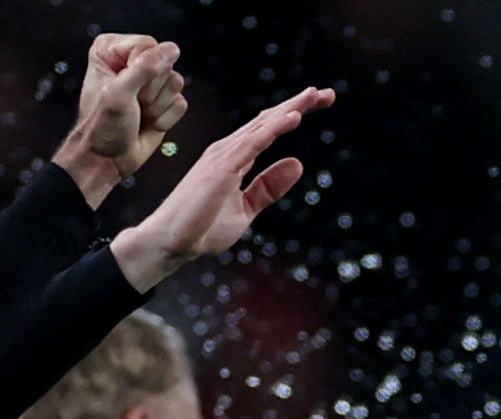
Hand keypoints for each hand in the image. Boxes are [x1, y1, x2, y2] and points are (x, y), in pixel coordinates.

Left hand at [51, 35, 186, 205]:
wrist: (107, 158)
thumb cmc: (103, 125)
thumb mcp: (119, 93)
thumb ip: (145, 68)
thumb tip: (172, 49)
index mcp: (112, 50)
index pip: (148, 46)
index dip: (144, 71)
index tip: (127, 90)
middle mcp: (132, 61)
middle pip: (165, 65)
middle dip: (151, 91)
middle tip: (133, 105)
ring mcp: (150, 82)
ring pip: (176, 83)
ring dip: (158, 106)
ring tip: (140, 114)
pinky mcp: (164, 102)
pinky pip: (181, 103)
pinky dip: (166, 118)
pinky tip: (149, 123)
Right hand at [108, 86, 334, 292]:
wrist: (173, 242)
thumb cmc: (203, 226)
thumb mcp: (247, 207)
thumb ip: (269, 187)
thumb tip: (298, 164)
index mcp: (236, 157)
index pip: (268, 129)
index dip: (293, 114)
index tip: (319, 103)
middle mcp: (229, 150)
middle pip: (268, 120)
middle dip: (298, 104)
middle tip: (327, 93)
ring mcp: (224, 156)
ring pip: (263, 126)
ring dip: (290, 109)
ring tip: (315, 95)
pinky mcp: (221, 168)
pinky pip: (253, 143)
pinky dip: (274, 129)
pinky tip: (293, 117)